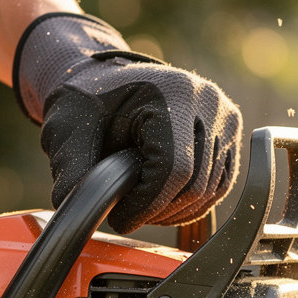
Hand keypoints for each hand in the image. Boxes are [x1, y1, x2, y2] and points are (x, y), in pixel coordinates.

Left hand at [14, 13, 242, 233]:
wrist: (109, 79)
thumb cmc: (88, 102)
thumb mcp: (67, 132)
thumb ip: (73, 173)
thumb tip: (77, 216)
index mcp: (172, 92)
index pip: (174, 169)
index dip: (147, 206)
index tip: (120, 218)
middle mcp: (208, 102)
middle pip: (195, 186)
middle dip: (158, 212)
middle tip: (127, 214)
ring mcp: (225, 118)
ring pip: (210, 192)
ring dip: (173, 212)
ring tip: (142, 207)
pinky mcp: (230, 135)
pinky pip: (219, 187)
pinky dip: (191, 204)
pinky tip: (162, 202)